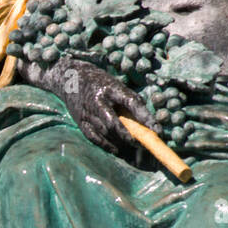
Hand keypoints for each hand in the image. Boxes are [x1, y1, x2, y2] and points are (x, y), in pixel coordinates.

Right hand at [21, 57, 153, 155]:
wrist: (70, 78)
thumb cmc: (100, 83)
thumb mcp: (117, 86)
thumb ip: (130, 101)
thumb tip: (147, 122)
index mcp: (110, 88)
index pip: (132, 103)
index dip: (145, 118)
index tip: (157, 131)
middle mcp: (97, 101)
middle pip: (114, 123)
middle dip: (129, 136)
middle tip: (143, 144)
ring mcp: (87, 112)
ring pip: (106, 132)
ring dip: (120, 141)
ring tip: (133, 145)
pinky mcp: (80, 122)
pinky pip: (94, 137)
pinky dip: (106, 145)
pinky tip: (116, 148)